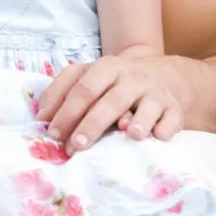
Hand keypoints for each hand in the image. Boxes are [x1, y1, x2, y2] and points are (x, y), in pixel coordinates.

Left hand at [37, 48, 187, 155]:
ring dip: (138, 121)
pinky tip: (158, 137)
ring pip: (147, 107)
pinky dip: (165, 128)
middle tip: (77, 146)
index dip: (67, 111)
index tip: (53, 134)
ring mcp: (155, 93)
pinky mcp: (174, 109)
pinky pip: (172, 119)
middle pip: (111, 100)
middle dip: (93, 123)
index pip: (84, 87)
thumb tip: (42, 118)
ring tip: (129, 135)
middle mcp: (132, 78)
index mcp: (107, 68)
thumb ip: (63, 91)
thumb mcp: (90, 77)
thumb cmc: (116, 83)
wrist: (165, 75)